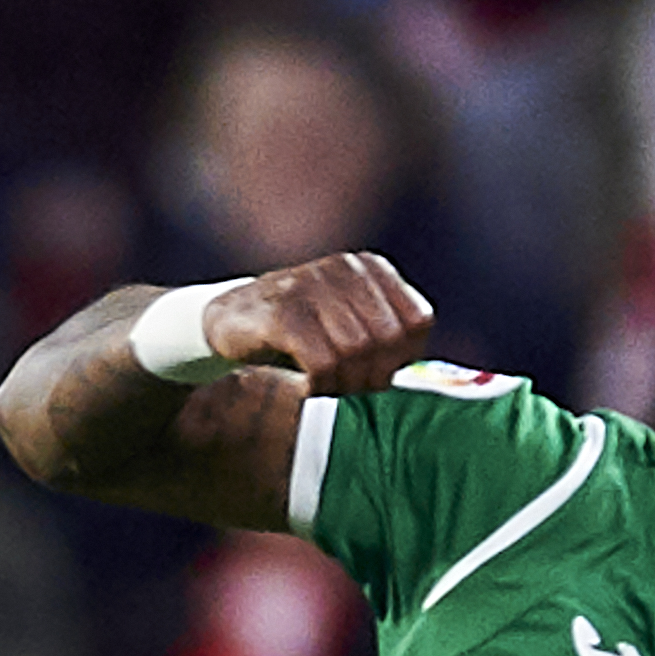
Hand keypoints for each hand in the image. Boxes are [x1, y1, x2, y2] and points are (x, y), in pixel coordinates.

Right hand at [203, 253, 436, 397]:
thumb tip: (423, 378)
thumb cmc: (303, 332)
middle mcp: (344, 268)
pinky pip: (322, 361)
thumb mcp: (353, 328)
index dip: (402, 360)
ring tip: (326, 385)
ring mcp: (310, 283)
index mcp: (371, 269)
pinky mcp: (280, 310)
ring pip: (356, 351)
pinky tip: (308, 384)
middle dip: (372, 376)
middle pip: (387, 340)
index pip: (417, 322)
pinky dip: (320, 384)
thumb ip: (390, 343)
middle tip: (348, 387)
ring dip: (344, 384)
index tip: (377, 374)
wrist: (231, 320)